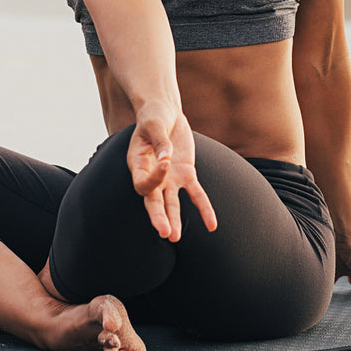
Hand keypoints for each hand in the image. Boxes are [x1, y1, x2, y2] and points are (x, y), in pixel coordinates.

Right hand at [126, 107, 217, 241]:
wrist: (165, 112)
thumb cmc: (154, 116)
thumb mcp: (154, 123)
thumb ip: (160, 141)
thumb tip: (166, 157)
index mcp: (137, 164)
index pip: (144, 182)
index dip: (155, 177)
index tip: (165, 161)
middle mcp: (152, 176)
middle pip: (153, 201)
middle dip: (158, 217)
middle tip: (165, 232)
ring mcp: (169, 179)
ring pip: (171, 204)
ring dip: (174, 219)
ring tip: (175, 238)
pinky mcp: (186, 176)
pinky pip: (196, 195)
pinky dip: (204, 209)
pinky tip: (212, 225)